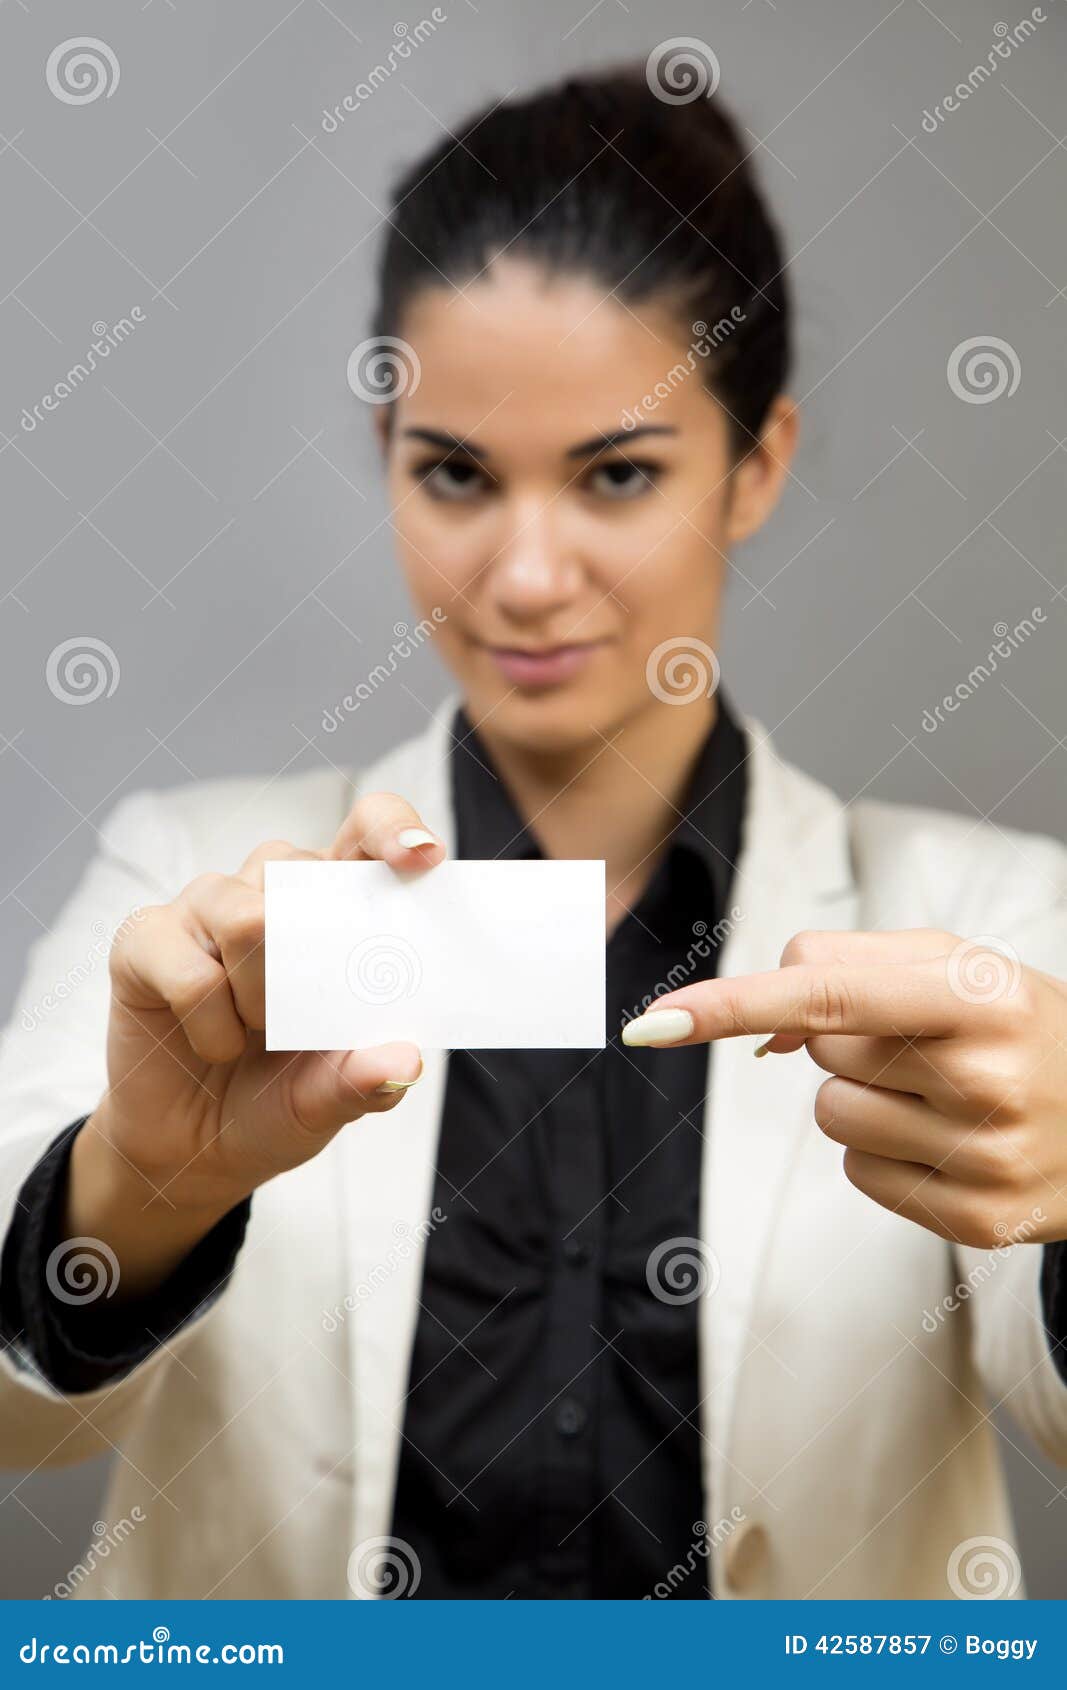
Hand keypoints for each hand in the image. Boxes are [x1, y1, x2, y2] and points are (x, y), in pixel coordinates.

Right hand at [85, 791, 445, 1218]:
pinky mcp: (146, 937)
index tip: (422, 859)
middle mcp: (270, 890)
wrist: (195, 1148)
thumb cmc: (278, 1100)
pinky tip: (214, 1043)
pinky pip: (190, 970)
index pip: (367, 829)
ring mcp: (206, 907)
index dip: (393, 829)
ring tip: (258, 1032)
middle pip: (301, 869)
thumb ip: (368, 1080)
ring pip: (247, 918)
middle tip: (311, 1016)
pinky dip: (210, 1026)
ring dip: (260, 997)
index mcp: (333, 905)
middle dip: (318, 954)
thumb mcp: (333, 1101)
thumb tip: (406, 1060)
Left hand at [622, 928, 1066, 1246]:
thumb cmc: (1016, 1024)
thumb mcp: (954, 966)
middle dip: (850, 1036)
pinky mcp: (979, 1222)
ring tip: (941, 1092)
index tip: (654, 1020)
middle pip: (822, 1047)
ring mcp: (986, 1159)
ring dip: (863, 1096)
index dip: (733, 1002)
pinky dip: (884, 1152)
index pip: (830, 992)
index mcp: (982, 995)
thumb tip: (762, 1029)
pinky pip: (860, 1175)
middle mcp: (988, 1079)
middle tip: (926, 1042)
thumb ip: (848, 965)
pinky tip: (947, 1139)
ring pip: (831, 1115)